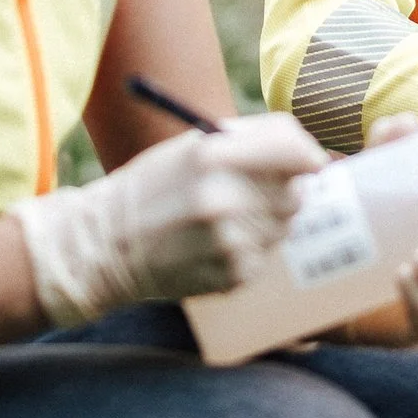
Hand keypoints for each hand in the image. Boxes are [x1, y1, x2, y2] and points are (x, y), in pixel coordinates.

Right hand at [5, 112, 326, 326]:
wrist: (107, 246)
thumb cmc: (155, 186)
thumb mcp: (193, 146)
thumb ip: (251, 142)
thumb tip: (310, 155)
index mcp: (213, 155)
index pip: (292, 146)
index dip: (306, 152)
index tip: (308, 160)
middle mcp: (223, 198)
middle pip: (295, 190)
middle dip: (282, 189)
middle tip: (251, 191)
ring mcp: (228, 241)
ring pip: (283, 226)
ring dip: (266, 221)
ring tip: (224, 219)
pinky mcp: (231, 274)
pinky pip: (265, 255)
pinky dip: (249, 249)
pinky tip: (214, 244)